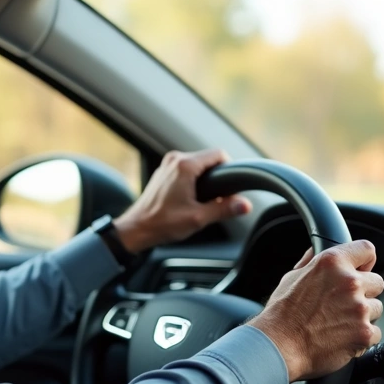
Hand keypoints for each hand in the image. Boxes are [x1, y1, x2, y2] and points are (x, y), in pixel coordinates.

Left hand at [113, 150, 251, 252]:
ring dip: (205, 179)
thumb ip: (224, 209)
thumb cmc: (163, 223)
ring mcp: (167, 164)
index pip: (219, 154)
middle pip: (208, 159)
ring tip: (204, 200)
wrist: (137, 229)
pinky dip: (193, 180)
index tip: (231, 186)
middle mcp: (175, 159)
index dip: (230, 169)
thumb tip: (245, 205)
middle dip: (217, 176)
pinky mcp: (164, 172)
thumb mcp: (198, 218)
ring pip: (198, 164)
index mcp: (185, 165)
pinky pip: (186, 169)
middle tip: (218, 198)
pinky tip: (191, 198)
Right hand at [249, 241, 383, 382]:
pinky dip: (362, 337)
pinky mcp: (364, 332)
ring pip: (377, 308)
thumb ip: (312, 262)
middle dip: (364, 292)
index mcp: (332, 263)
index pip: (366, 250)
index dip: (365, 261)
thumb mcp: (292, 277)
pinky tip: (342, 337)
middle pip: (377, 282)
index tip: (361, 270)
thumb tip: (317, 251)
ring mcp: (360, 308)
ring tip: (339, 323)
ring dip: (363, 315)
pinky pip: (375, 332)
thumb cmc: (282, 313)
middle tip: (343, 303)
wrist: (279, 345)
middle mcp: (349, 282)